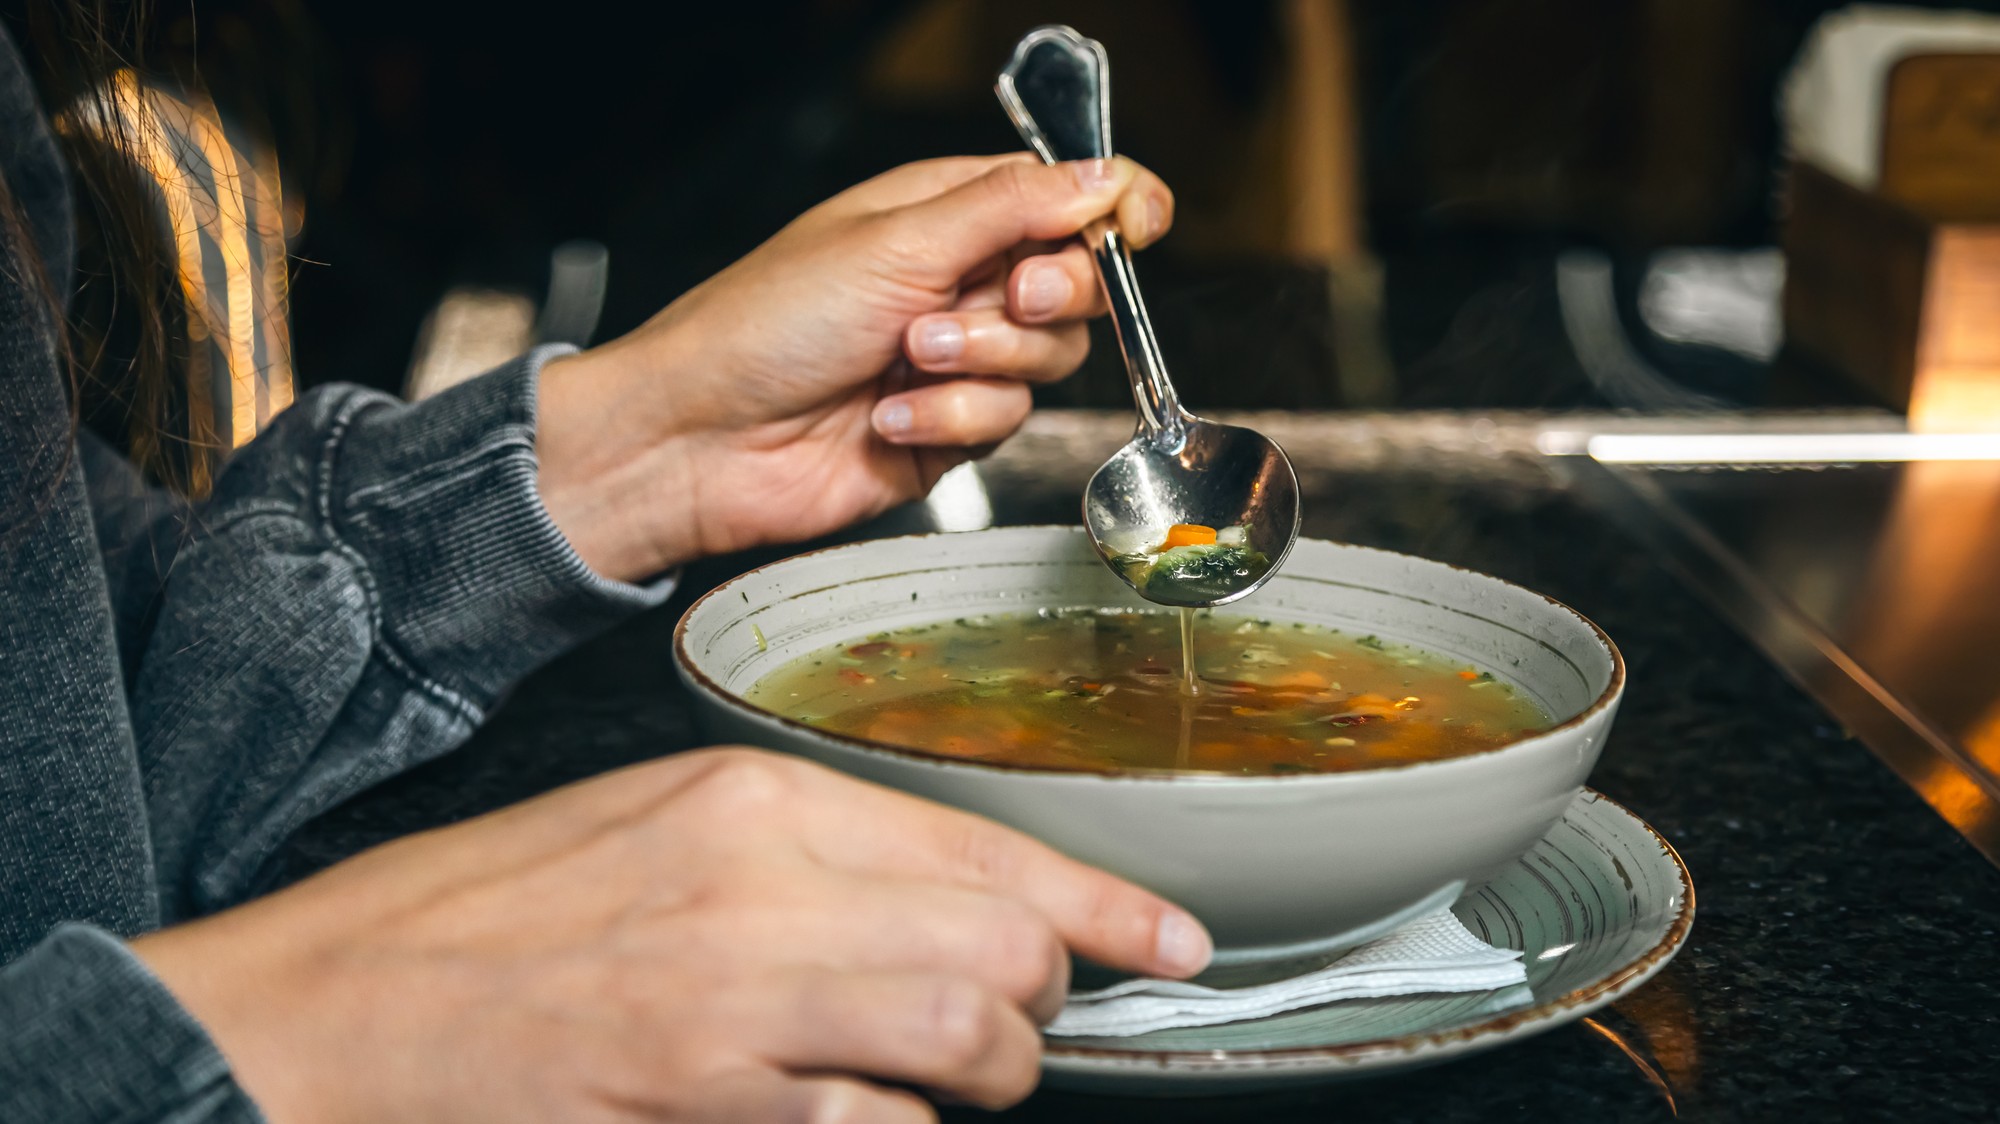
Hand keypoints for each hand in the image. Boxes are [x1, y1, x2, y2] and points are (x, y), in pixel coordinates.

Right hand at [132, 749, 1210, 1122]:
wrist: (341, 1001)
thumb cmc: (496, 913)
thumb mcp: (662, 825)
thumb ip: (814, 858)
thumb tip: (952, 900)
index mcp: (752, 796)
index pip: (983, 842)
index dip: (1103, 905)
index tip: (1169, 943)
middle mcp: (758, 884)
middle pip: (1000, 941)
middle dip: (1046, 996)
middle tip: (1027, 1019)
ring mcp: (730, 1000)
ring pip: (963, 1034)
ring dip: (989, 1072)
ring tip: (958, 1078)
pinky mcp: (697, 1096)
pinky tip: (855, 1113)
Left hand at [535, 155, 1173, 580]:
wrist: (700, 440)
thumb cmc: (762, 325)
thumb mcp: (896, 242)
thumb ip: (1011, 209)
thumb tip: (1104, 176)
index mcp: (946, 211)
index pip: (1065, 196)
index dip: (1113, 209)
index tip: (1135, 229)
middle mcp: (959, 281)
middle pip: (1077, 283)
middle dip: (1046, 296)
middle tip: (1000, 297)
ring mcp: (957, 360)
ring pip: (1048, 360)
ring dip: (980, 363)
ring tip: (905, 359)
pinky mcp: (948, 432)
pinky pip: (1002, 422)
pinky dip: (948, 421)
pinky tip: (886, 415)